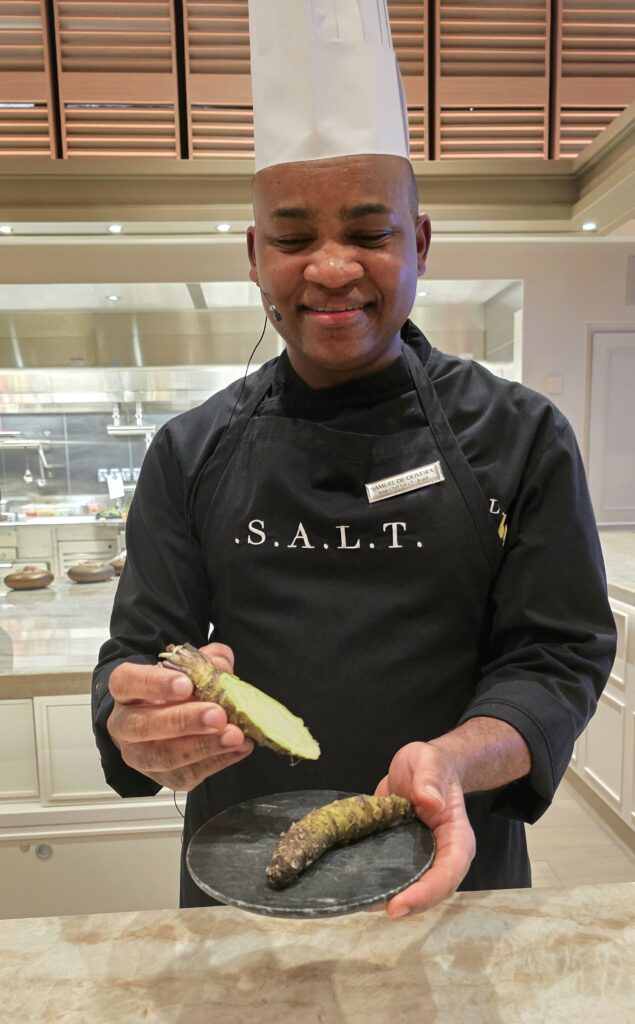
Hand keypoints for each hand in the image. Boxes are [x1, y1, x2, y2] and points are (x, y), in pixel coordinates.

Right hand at [106, 642, 253, 791]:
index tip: (186, 684)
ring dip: (203, 747)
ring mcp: (140, 755)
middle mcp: (125, 724)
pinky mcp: (161, 776)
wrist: (169, 717)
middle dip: (184, 721)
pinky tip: (238, 748)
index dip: (154, 684)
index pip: (127, 683)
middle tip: (217, 715)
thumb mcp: (190, 667)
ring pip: (163, 757)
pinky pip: (185, 775)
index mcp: (125, 690)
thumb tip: (222, 667)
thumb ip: (205, 660)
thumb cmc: (176, 689)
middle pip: (143, 726)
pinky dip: (216, 761)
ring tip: (233, 736)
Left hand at [373, 741, 475, 917]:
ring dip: (387, 898)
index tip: (397, 904)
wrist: (420, 769)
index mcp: (456, 838)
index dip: (426, 893)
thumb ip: (430, 778)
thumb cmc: (430, 765)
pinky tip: (354, 886)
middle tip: (372, 907)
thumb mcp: (429, 761)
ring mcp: (422, 859)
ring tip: (359, 901)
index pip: (448, 872)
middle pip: (431, 891)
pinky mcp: (402, 857)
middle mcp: (442, 855)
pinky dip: (376, 883)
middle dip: (406, 904)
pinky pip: (393, 875)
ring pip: (411, 889)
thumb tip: (430, 801)